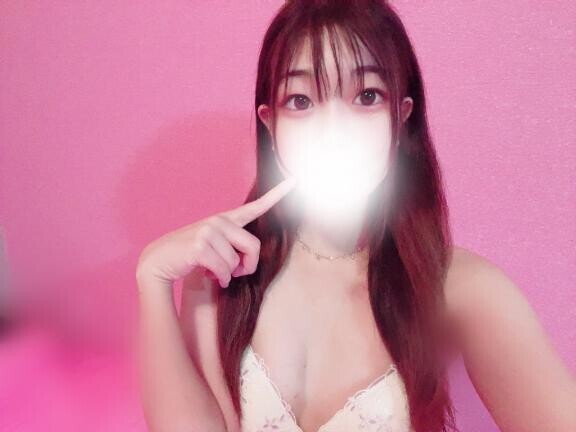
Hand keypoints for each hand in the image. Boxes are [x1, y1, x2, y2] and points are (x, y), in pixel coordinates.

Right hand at [135, 177, 296, 289]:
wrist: (158, 261)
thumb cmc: (191, 257)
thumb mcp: (215, 248)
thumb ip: (234, 249)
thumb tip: (246, 266)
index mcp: (225, 220)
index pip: (254, 207)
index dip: (277, 194)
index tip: (295, 181)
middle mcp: (218, 221)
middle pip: (253, 247)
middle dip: (248, 266)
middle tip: (236, 274)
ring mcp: (208, 231)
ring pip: (235, 263)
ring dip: (227, 275)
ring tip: (212, 271)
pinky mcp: (199, 246)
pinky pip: (223, 270)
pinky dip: (220, 279)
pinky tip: (209, 275)